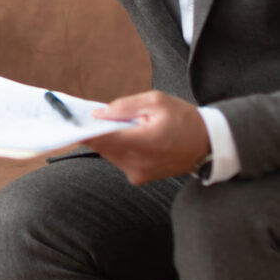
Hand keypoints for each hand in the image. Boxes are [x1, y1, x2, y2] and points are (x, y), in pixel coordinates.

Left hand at [84, 90, 209, 184]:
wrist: (208, 145)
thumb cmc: (184, 119)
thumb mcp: (156, 101)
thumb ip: (124, 107)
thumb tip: (98, 114)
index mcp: (143, 142)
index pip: (101, 138)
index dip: (84, 128)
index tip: (72, 119)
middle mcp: (137, 163)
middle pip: (101, 146)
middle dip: (98, 130)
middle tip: (99, 115)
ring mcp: (138, 174)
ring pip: (108, 154)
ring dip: (109, 139)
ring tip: (124, 125)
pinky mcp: (139, 178)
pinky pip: (118, 160)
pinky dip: (118, 148)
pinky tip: (131, 137)